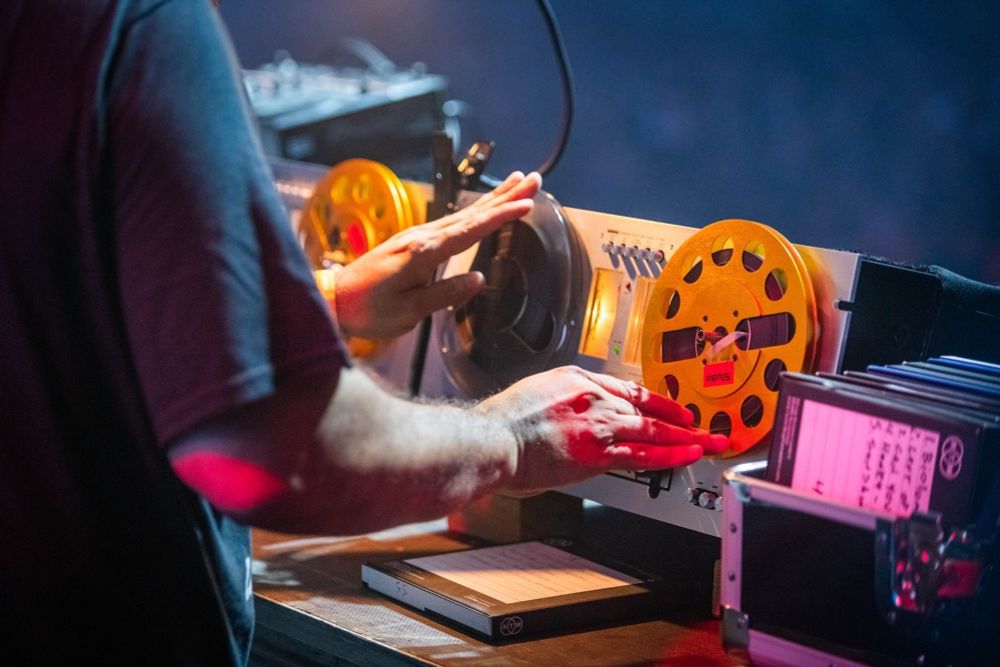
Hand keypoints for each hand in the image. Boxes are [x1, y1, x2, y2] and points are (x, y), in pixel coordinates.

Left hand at [333, 171, 541, 338]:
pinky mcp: (412, 242)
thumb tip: (479, 278)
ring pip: (462, 214)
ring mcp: (416, 237)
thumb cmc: (368, 311)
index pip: (471, 231)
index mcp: (423, 253)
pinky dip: (472, 212)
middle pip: (471, 213)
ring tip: (517, 184)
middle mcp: (421, 237)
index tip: (528, 204)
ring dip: (491, 199)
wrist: (333, 301)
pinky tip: (482, 208)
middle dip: (504, 196)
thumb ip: (444, 294)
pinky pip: (451, 222)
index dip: (501, 217)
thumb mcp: (408, 311)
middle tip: (533, 179)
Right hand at [477, 366, 728, 492]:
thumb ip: (566, 397)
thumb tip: (579, 408)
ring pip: (653, 431)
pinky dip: (670, 454)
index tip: (674, 409)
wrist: (494, 439)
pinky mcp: (598, 453)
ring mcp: (599, 425)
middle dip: (682, 421)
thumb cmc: (506, 420)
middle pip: (648, 409)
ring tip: (709, 443)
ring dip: (686, 438)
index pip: (630, 389)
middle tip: (706, 428)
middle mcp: (595, 397)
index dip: (658, 401)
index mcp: (580, 379)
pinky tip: (688, 455)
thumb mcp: (539, 390)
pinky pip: (643, 454)